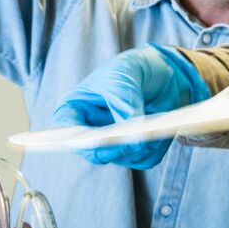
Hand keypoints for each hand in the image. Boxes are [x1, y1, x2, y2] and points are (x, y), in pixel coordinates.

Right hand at [51, 44, 210, 169]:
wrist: (162, 72)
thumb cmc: (133, 68)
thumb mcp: (124, 77)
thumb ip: (124, 104)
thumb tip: (132, 138)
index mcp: (75, 110)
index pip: (66, 131)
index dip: (77, 139)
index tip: (96, 139)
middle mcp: (91, 133)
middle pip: (95, 153)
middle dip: (116, 147)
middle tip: (136, 136)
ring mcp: (113, 145)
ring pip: (124, 158)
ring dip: (142, 142)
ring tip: (155, 118)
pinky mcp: (136, 151)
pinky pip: (146, 158)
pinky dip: (157, 144)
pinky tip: (161, 125)